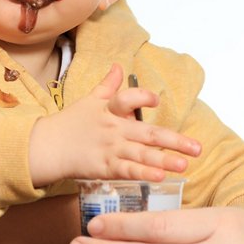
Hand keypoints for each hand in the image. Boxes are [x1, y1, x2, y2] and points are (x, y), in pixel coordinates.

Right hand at [28, 64, 200, 186]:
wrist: (46, 147)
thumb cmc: (70, 123)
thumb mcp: (89, 100)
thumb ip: (108, 85)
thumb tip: (119, 66)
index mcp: (110, 110)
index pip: (128, 100)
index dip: (143, 98)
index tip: (157, 100)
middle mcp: (114, 129)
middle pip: (148, 133)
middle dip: (175, 140)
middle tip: (197, 148)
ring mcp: (110, 150)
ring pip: (142, 155)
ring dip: (165, 160)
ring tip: (185, 165)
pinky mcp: (105, 168)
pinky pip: (128, 171)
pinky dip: (143, 174)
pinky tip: (160, 177)